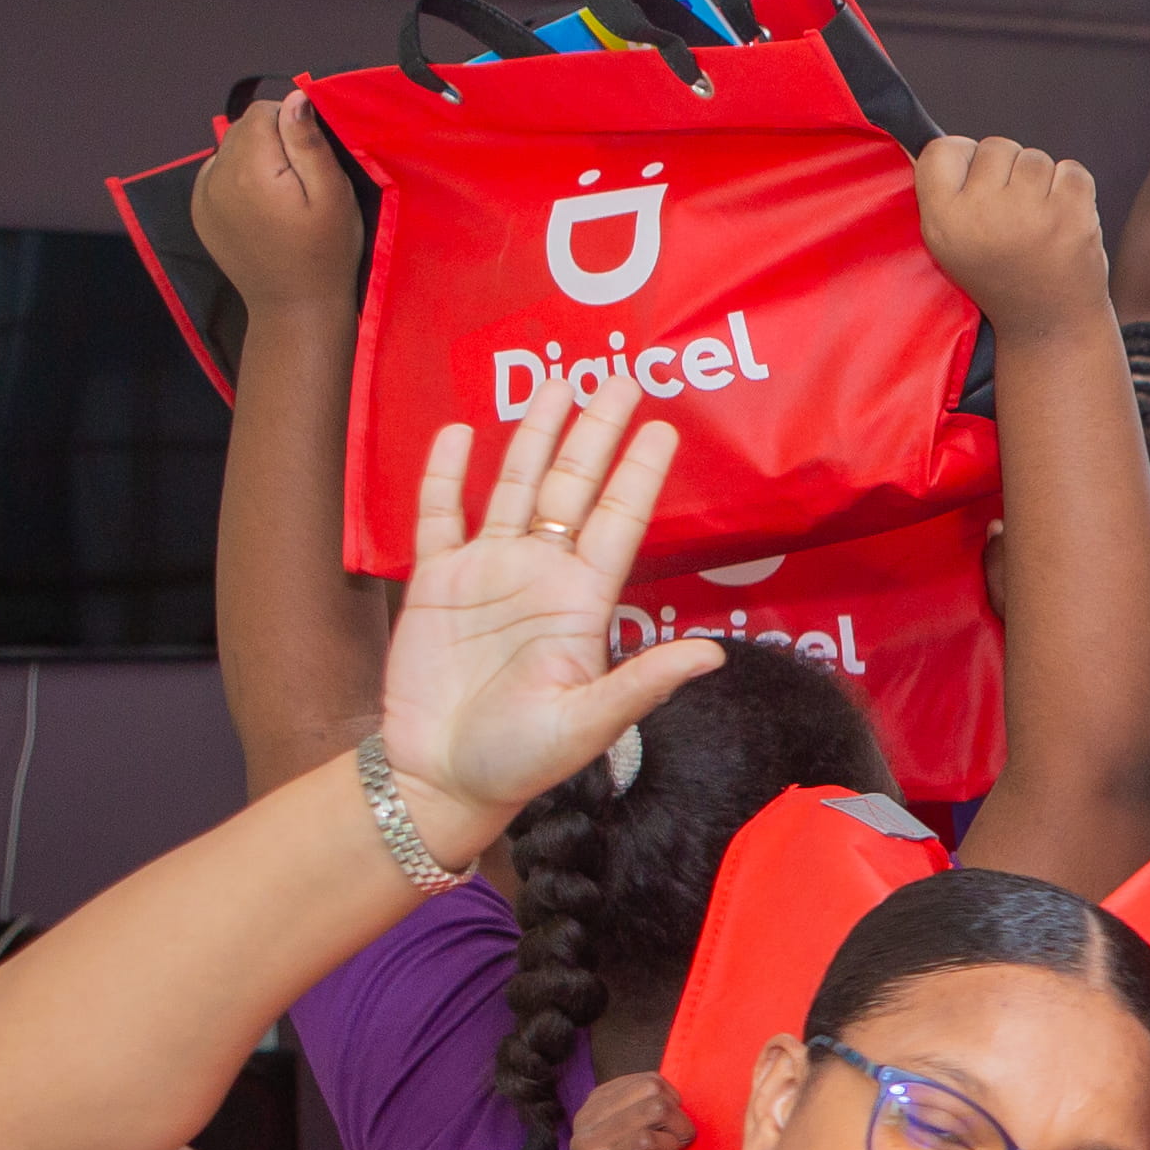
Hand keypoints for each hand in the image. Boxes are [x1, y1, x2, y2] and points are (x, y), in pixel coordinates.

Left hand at [190, 86, 366, 315]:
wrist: (295, 306)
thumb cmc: (326, 252)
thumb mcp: (332, 195)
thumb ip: (309, 143)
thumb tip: (295, 97)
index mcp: (252, 168)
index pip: (263, 111)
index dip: (291, 124)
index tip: (311, 157)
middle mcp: (218, 174)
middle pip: (242, 126)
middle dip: (272, 139)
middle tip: (300, 177)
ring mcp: (203, 193)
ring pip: (228, 146)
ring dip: (254, 156)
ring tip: (281, 191)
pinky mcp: (200, 209)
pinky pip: (217, 171)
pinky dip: (238, 175)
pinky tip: (261, 203)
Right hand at [377, 373, 719, 835]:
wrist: (441, 775)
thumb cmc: (520, 760)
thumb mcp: (588, 725)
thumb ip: (642, 682)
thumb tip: (713, 654)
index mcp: (582, 601)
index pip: (618, 520)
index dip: (638, 473)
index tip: (662, 426)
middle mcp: (540, 574)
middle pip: (572, 485)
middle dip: (594, 431)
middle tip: (617, 373)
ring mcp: (488, 572)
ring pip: (514, 486)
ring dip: (534, 436)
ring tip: (556, 383)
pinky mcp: (436, 581)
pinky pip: (440, 515)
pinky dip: (446, 473)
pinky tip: (460, 432)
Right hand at [912, 133, 1112, 344]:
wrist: (1048, 323)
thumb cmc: (997, 273)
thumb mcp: (949, 243)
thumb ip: (941, 192)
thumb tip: (928, 139)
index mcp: (943, 221)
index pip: (942, 149)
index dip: (964, 160)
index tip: (976, 186)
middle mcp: (983, 214)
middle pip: (995, 146)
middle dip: (1006, 172)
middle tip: (1011, 216)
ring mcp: (1031, 214)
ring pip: (1034, 157)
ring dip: (1040, 182)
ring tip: (1036, 222)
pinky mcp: (1072, 215)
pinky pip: (1072, 170)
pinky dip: (1072, 189)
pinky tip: (1062, 222)